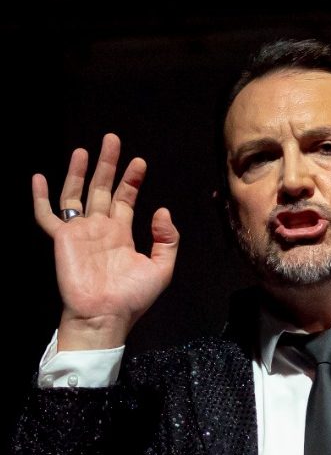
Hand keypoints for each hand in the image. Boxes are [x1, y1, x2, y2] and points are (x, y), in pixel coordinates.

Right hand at [33, 134, 178, 350]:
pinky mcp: (62, 239)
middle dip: (107, 165)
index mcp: (122, 234)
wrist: (106, 315)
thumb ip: (167, 240)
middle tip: (112, 139)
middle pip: (102, 189)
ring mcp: (80, 232)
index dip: (132, 180)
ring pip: (76, 194)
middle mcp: (100, 229)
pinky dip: (41, 197)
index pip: (125, 199)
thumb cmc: (133, 297)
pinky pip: (46, 214)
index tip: (139, 162)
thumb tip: (162, 211)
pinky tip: (39, 177)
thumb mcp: (161, 268)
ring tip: (84, 150)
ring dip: (79, 172)